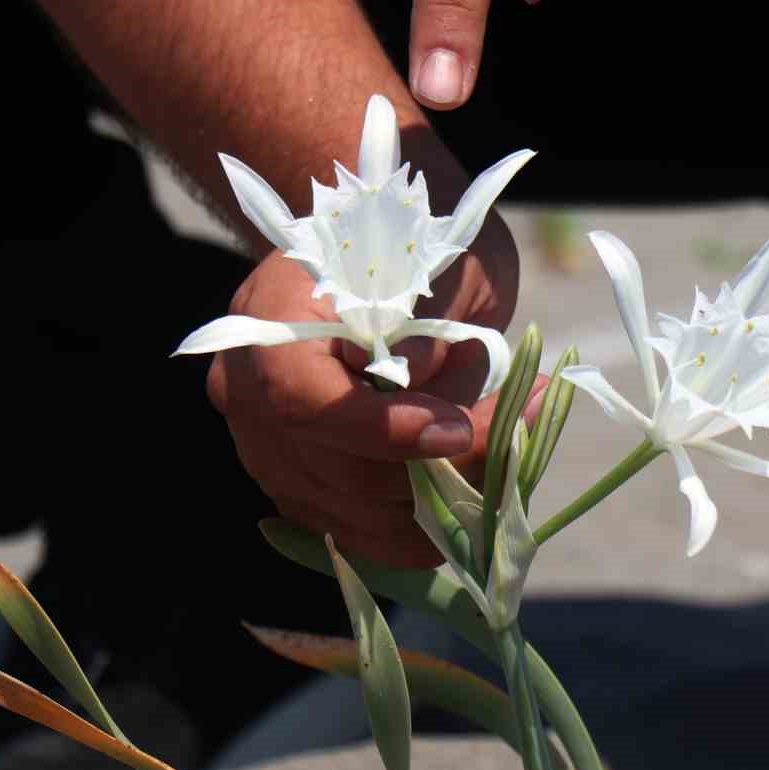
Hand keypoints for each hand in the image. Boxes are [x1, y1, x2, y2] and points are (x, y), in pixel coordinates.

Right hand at [205, 212, 540, 567]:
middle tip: (520, 432)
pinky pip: (364, 529)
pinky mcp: (302, 485)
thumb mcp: (439, 264)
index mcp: (270, 316)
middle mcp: (248, 391)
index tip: (456, 430)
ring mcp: (268, 447)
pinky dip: (428, 523)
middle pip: (337, 469)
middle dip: (440, 470)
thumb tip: (435, 411)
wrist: (384, 246)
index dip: (378, 429)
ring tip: (513, 449)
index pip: (301, 396)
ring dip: (446, 501)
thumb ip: (431, 333)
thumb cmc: (417, 240)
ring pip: (358, 514)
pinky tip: (483, 483)